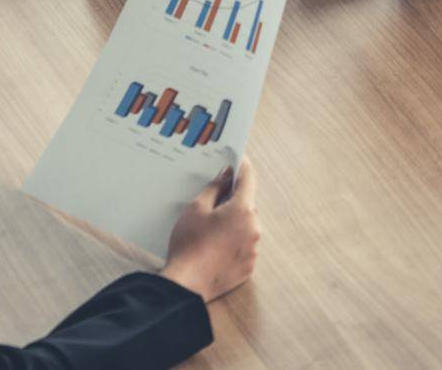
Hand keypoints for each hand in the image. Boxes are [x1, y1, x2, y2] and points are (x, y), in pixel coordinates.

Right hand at [160, 160, 260, 302]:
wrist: (187, 283)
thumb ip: (215, 188)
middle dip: (233, 200)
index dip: (242, 167)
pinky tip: (215, 246)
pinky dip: (234, 242)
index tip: (238, 159)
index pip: (248, 180)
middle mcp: (254, 229)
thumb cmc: (189, 243)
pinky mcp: (249, 267)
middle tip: (213, 200)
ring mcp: (253, 250)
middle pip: (247, 205)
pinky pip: (244, 246)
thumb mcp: (197, 208)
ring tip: (210, 230)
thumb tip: (226, 175)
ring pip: (246, 226)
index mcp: (243, 211)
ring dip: (234, 222)